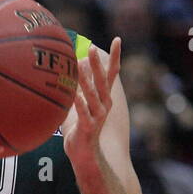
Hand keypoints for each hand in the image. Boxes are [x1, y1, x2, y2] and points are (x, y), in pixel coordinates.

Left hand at [62, 36, 121, 167]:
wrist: (85, 154)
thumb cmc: (81, 126)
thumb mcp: (81, 103)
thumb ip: (80, 86)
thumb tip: (75, 65)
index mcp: (104, 97)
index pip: (112, 73)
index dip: (115, 56)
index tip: (118, 39)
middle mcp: (104, 104)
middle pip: (102, 81)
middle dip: (97, 63)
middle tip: (92, 47)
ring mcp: (98, 116)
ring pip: (92, 95)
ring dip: (86, 80)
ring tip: (80, 66)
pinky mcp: (89, 127)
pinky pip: (83, 113)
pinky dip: (79, 103)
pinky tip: (74, 94)